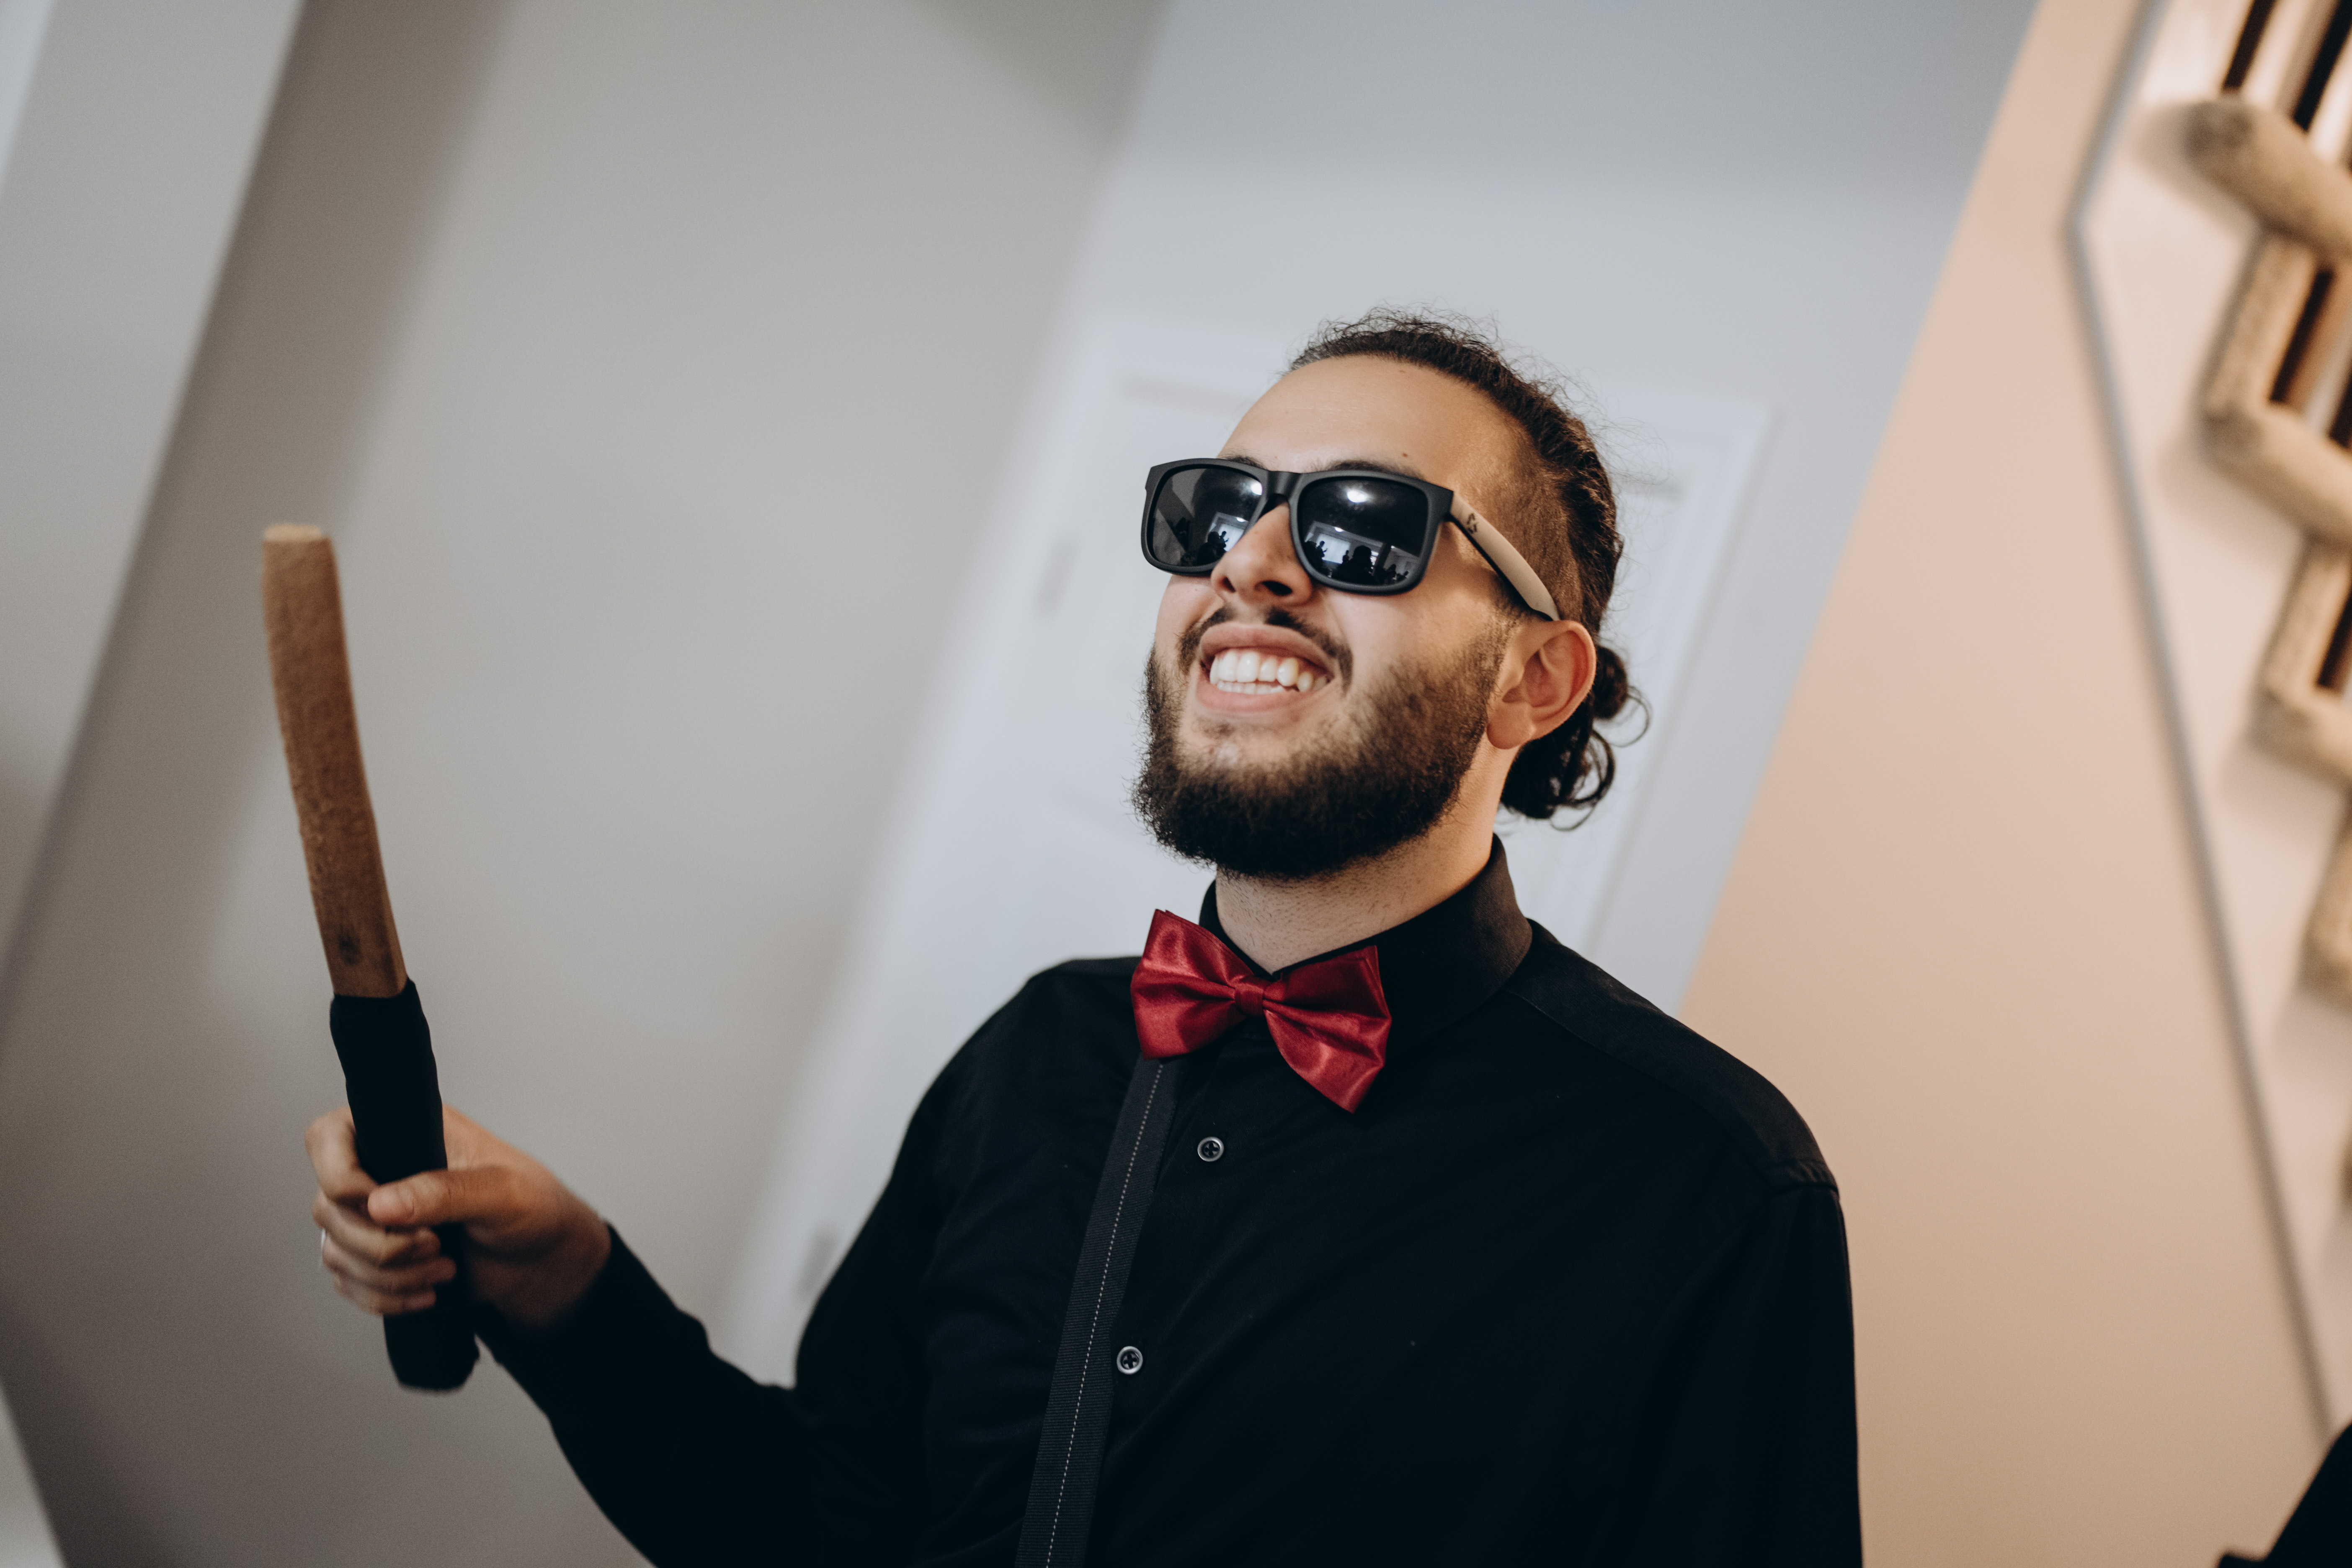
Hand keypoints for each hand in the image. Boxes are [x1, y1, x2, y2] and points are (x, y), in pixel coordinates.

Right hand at [308, 1104, 611, 1330]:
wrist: (542, 1258)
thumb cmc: (532, 1206)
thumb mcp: (502, 1191)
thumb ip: (447, 1191)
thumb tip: (380, 1203)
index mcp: (405, 1130)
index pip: (329, 1136)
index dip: (337, 1174)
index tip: (379, 1205)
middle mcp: (378, 1169)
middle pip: (327, 1206)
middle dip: (379, 1241)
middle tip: (435, 1245)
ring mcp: (372, 1216)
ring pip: (335, 1249)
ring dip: (386, 1274)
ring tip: (444, 1270)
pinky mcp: (375, 1257)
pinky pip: (348, 1282)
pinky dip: (382, 1296)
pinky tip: (426, 1295)